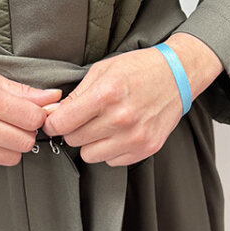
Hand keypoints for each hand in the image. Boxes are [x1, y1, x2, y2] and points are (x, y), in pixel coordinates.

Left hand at [41, 33, 222, 165]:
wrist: (177, 75)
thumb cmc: (138, 69)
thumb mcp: (102, 71)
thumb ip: (76, 95)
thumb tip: (52, 115)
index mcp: (106, 95)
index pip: (61, 123)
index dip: (53, 122)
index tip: (55, 120)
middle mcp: (121, 119)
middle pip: (73, 140)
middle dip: (73, 129)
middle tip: (85, 118)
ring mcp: (135, 137)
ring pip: (90, 156)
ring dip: (91, 142)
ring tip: (103, 125)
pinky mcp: (146, 148)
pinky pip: (112, 161)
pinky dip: (110, 149)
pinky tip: (119, 132)